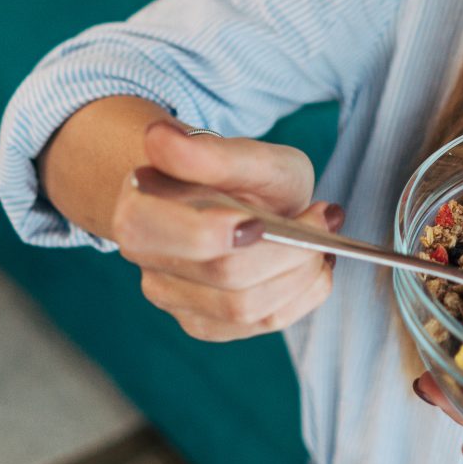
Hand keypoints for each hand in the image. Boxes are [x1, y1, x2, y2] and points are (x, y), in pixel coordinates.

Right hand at [111, 118, 341, 341]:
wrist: (238, 201)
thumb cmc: (237, 177)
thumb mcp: (243, 155)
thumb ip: (208, 154)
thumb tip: (158, 138)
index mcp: (139, 210)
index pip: (170, 237)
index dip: (218, 234)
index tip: (261, 220)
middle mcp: (147, 262)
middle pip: (226, 275)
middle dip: (288, 249)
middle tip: (323, 215)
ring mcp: (173, 300)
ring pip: (247, 308)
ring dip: (301, 272)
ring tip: (320, 239)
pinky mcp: (205, 325)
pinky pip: (263, 323)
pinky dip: (303, 293)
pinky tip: (312, 265)